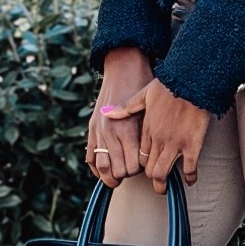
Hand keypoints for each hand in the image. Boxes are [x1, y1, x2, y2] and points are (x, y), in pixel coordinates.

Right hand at [86, 47, 150, 185]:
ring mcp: (99, 132)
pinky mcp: (91, 129)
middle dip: (127, 175)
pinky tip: (105, 170)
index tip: (146, 166)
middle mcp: (111, 133)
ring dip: (111, 177)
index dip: (141, 170)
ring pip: (103, 167)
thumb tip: (154, 158)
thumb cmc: (143, 88)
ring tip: (118, 178)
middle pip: (119, 170)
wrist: (124, 67)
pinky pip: (90, 156)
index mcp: (128, 130)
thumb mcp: (150, 111)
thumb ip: (149, 135)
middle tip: (133, 171)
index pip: (134, 166)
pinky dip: (96, 168)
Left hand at [102, 77, 210, 190]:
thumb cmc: (168, 86)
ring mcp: (175, 143)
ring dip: (163, 183)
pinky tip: (190, 180)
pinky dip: (189, 177)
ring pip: (162, 172)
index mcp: (147, 130)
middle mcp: (158, 140)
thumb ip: (126, 108)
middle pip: (149, 169)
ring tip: (165, 188)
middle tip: (156, 184)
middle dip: (152, 179)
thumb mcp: (143, 95)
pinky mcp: (191, 144)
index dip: (142, 164)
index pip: (140, 156)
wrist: (189, 81)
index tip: (147, 167)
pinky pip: (189, 167)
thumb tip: (105, 113)